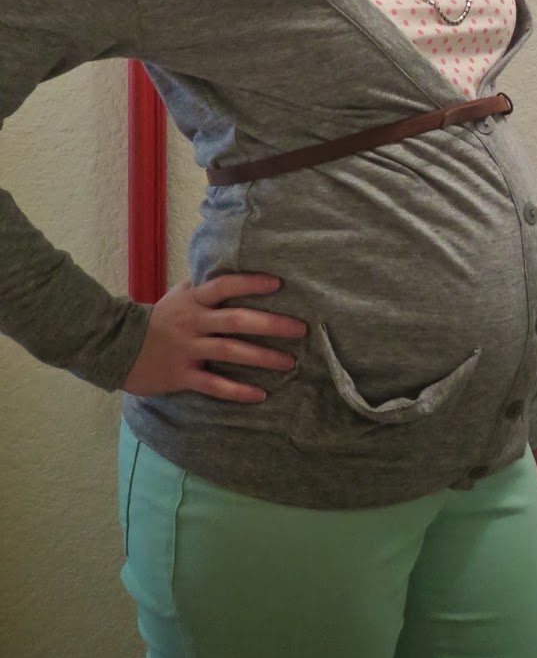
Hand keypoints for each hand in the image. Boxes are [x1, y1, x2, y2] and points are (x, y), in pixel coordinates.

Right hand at [121, 274, 306, 402]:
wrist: (115, 346)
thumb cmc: (156, 319)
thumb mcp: (178, 295)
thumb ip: (203, 284)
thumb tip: (231, 262)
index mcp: (193, 301)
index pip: (224, 285)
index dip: (250, 283)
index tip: (278, 284)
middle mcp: (193, 323)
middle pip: (236, 320)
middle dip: (271, 324)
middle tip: (300, 329)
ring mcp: (187, 350)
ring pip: (230, 352)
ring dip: (263, 358)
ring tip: (290, 362)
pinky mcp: (182, 376)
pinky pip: (214, 385)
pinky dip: (238, 391)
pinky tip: (260, 395)